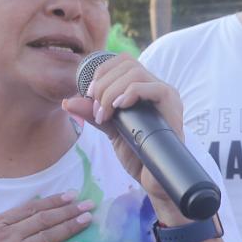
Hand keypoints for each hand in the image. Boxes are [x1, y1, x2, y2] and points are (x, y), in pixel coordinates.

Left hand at [61, 54, 186, 224]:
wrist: (153, 179)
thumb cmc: (137, 156)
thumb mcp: (111, 131)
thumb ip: (94, 114)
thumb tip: (68, 102)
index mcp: (143, 89)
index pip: (123, 61)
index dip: (102, 72)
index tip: (89, 95)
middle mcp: (156, 87)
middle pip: (127, 63)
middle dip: (103, 84)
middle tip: (96, 109)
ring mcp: (166, 96)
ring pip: (136, 73)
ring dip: (112, 91)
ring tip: (106, 114)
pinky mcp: (173, 107)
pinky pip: (153, 88)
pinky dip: (131, 93)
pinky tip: (119, 108)